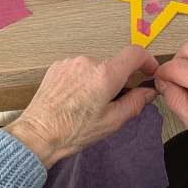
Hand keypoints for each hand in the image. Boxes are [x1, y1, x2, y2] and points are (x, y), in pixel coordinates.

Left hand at [7, 45, 158, 167]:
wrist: (38, 134)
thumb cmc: (73, 131)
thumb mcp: (111, 122)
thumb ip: (135, 103)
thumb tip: (148, 92)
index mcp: (105, 75)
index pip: (135, 53)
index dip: (147, 60)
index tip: (149, 70)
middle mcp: (88, 62)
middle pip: (113, 65)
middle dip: (117, 81)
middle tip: (110, 104)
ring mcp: (70, 62)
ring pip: (95, 67)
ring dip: (97, 81)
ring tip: (86, 105)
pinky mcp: (58, 66)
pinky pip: (78, 68)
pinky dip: (81, 80)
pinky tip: (73, 99)